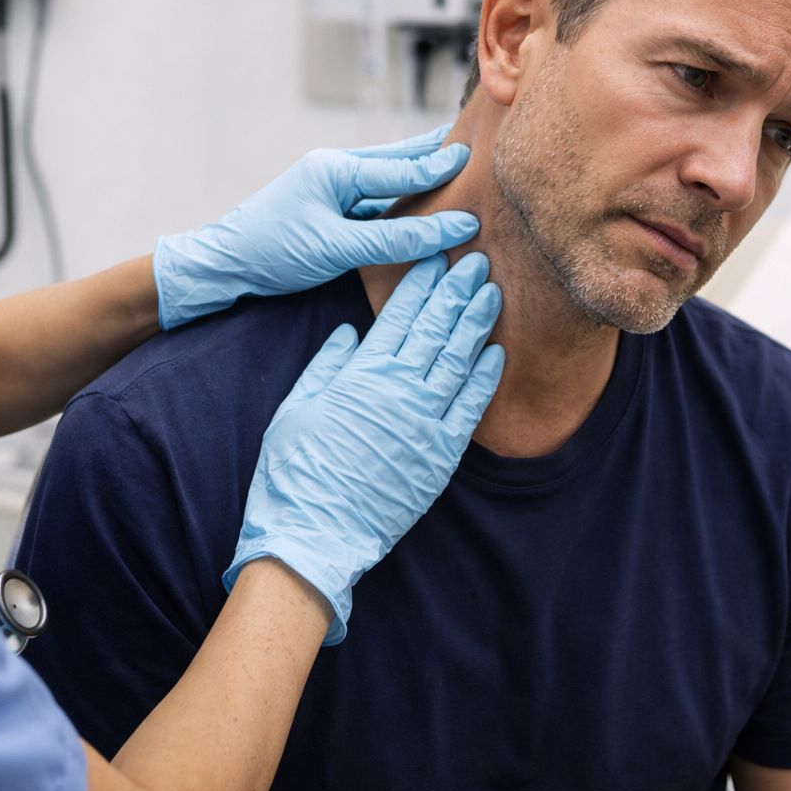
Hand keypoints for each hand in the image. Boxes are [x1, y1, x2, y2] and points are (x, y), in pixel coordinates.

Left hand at [154, 125, 474, 328]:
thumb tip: (452, 229)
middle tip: (475, 145)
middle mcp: (336, 170)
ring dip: (419, 179)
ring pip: (387, 182)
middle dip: (434, 156)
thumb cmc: (272, 251)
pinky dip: (400, 204)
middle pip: (398, 161)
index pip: (402, 167)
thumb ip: (395, 238)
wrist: (222, 266)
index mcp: (336, 168)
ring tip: (457, 170)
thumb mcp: (337, 247)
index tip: (479, 162)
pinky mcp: (329, 211)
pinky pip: (375, 203)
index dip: (442, 169)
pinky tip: (420, 207)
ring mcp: (331, 189)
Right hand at [224, 252, 504, 643]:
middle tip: (477, 261)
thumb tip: (350, 333)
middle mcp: (399, 390)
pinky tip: (496, 351)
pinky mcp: (441, 455)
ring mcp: (425, 422)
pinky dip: (485, 377)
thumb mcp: (297, 408)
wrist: (315, 533)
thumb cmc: (295, 472)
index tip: (437, 257)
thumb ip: (326, 365)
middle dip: (457, 291)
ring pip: (459, 359)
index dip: (421, 283)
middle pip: (436, 328)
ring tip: (492, 293)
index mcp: (362, 374)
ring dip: (477, 323)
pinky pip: (471, 407)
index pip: (400, 315)